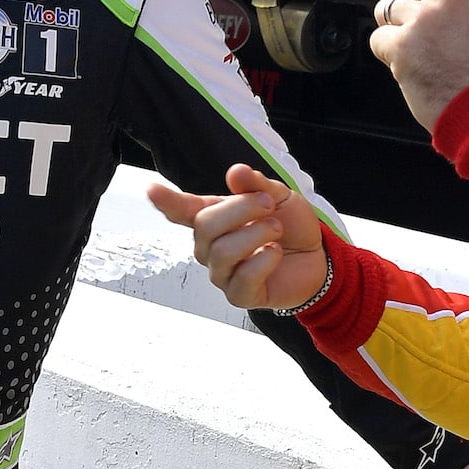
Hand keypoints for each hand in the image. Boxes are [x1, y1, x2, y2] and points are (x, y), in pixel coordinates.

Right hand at [147, 163, 327, 310]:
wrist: (317, 257)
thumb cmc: (290, 226)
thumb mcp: (279, 196)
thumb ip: (257, 185)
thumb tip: (235, 172)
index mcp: (215, 218)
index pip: (182, 211)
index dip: (166, 201)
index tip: (151, 189)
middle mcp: (211, 248)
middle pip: (205, 226)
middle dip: (241, 209)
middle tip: (269, 205)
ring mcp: (223, 274)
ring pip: (222, 252)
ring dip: (256, 234)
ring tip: (276, 230)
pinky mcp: (240, 296)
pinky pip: (242, 279)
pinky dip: (264, 261)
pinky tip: (276, 253)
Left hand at [369, 0, 468, 130]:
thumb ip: (457, 3)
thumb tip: (426, 2)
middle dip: (406, 8)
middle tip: (428, 37)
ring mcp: (422, 18)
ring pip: (387, 12)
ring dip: (398, 33)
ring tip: (426, 56)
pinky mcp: (402, 43)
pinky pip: (379, 39)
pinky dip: (389, 55)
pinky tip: (414, 68)